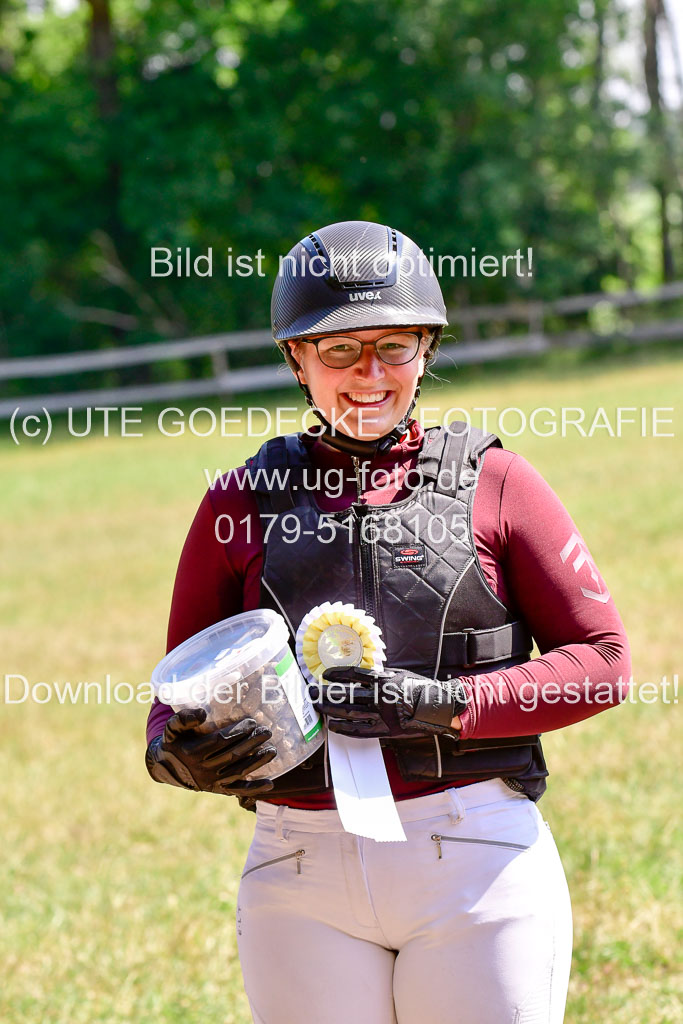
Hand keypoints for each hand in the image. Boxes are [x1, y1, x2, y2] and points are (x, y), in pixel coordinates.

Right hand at [145, 707, 276, 795]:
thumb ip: (183, 718)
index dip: (237, 732)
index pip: (219, 741)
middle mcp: (203, 769)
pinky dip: (254, 789)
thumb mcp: (172, 728)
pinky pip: (238, 790)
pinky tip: (270, 783)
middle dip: (252, 743)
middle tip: (267, 731)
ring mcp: (212, 782)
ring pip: (238, 772)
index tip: (252, 722)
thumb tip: (202, 713)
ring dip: (257, 762)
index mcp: (192, 752)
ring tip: (272, 750)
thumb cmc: (174, 742)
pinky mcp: (218, 790)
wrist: (166, 768)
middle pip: (232, 755)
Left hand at [316, 667, 467, 738]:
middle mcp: (380, 696)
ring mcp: (382, 714)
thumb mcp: (400, 674)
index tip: (325, 675)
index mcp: (383, 680)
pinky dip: (345, 728)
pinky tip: (333, 726)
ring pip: (350, 711)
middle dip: (327, 692)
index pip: (354, 675)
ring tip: (318, 707)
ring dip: (331, 709)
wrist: (438, 707)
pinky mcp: (385, 730)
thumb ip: (381, 676)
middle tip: (311, 692)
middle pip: (347, 694)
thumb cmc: (420, 688)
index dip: (338, 675)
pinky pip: (360, 730)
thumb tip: (361, 676)